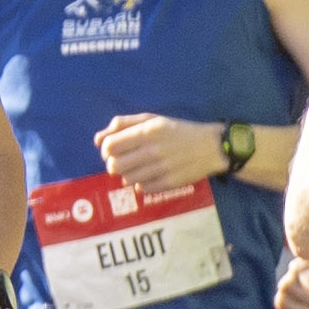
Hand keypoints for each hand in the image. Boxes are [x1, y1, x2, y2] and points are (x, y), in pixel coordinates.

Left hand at [99, 113, 224, 199]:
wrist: (211, 147)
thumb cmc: (177, 131)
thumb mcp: (152, 119)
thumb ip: (122, 124)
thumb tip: (98, 139)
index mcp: (147, 132)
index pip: (109, 146)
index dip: (107, 150)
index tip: (115, 150)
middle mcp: (153, 150)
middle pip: (114, 166)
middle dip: (114, 164)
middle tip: (123, 161)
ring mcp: (161, 169)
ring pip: (126, 179)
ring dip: (127, 175)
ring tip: (139, 168)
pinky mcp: (168, 184)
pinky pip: (142, 189)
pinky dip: (141, 184)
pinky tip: (150, 175)